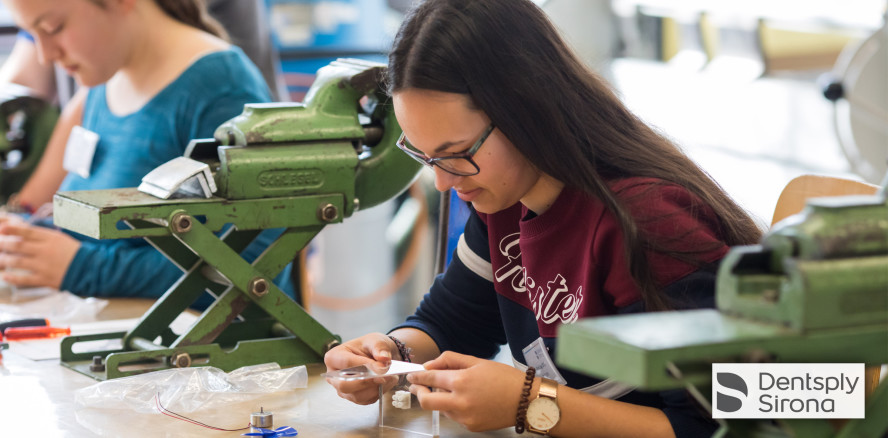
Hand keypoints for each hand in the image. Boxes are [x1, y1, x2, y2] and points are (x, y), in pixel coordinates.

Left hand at [0, 221, 79, 288]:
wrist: (90, 269)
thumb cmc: (75, 252)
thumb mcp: (61, 238)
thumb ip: (43, 236)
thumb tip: (26, 232)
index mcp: (51, 238)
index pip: (28, 232)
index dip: (13, 229)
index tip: (2, 228)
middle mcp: (45, 251)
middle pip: (18, 246)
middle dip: (3, 244)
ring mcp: (44, 266)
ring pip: (18, 262)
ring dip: (4, 260)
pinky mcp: (45, 279)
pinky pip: (25, 279)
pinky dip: (13, 278)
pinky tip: (5, 276)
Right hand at [324, 332, 399, 404]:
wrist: (377, 356)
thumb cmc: (371, 347)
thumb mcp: (375, 341)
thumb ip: (380, 348)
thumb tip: (384, 359)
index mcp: (334, 357)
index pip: (346, 363)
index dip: (364, 365)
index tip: (381, 366)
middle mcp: (334, 376)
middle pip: (345, 385)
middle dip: (367, 382)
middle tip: (384, 376)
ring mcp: (343, 389)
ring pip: (357, 396)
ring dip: (376, 388)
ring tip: (391, 377)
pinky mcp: (354, 397)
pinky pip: (366, 400)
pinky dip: (379, 392)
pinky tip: (387, 382)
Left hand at [407, 351, 525, 431]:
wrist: (525, 400)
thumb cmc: (504, 378)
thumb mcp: (477, 361)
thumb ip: (450, 360)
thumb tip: (429, 365)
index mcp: (461, 381)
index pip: (430, 378)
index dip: (418, 376)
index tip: (412, 375)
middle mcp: (460, 401)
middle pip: (426, 401)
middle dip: (418, 392)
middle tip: (417, 387)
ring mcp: (464, 417)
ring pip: (440, 408)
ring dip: (439, 399)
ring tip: (451, 390)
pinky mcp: (470, 426)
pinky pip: (454, 416)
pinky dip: (453, 407)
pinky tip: (466, 400)